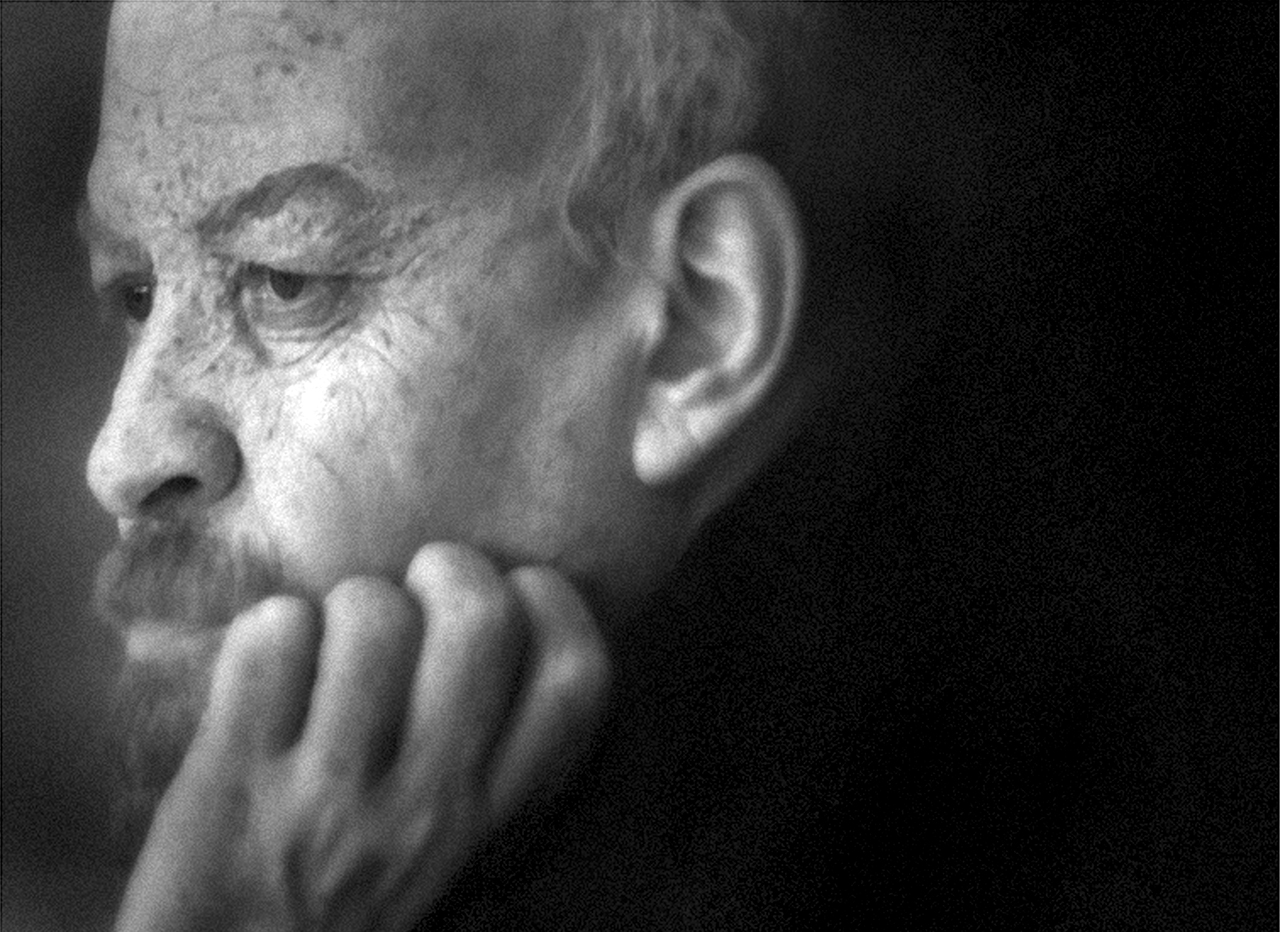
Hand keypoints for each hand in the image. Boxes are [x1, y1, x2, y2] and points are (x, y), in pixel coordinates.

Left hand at [113, 544, 610, 931]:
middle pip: (478, 617)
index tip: (515, 597)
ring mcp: (330, 795)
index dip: (551, 605)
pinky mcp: (233, 779)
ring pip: (371, 614)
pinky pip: (273, 638)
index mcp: (501, 822)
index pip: (576, 677)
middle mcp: (432, 807)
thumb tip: (529, 643)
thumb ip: (509, 774)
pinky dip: (269, 631)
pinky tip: (268, 671)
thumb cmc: (361, 915)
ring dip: (349, 605)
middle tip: (419, 591)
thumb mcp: (469, 863)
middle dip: (450, 570)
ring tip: (333, 641)